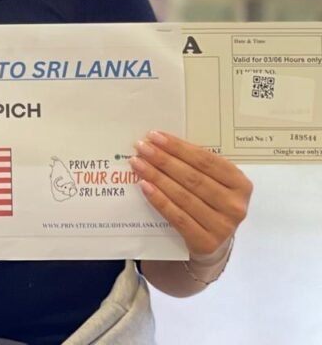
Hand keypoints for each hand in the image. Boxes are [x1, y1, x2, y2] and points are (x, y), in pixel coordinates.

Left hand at [130, 130, 251, 256]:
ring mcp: (223, 226)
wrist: (214, 242)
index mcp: (240, 184)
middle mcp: (235, 205)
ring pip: (183, 196)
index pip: (205, 160)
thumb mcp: (214, 183)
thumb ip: (196, 166)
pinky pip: (177, 216)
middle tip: (142, 148)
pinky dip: (159, 199)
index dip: (178, 147)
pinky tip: (144, 186)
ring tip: (138, 163)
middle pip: (193, 177)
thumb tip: (161, 143)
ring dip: (157, 177)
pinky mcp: (206, 242)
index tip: (155, 136)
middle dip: (164, 160)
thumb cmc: (210, 204)